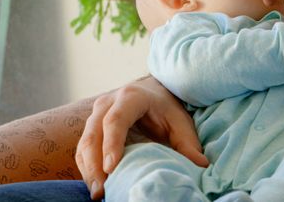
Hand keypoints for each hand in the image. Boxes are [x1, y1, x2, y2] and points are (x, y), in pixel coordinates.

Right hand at [75, 75, 208, 199]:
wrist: (153, 92)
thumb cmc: (167, 108)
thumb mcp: (180, 122)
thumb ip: (188, 144)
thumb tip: (201, 165)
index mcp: (131, 97)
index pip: (116, 120)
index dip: (112, 144)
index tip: (111, 168)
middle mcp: (108, 102)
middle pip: (94, 133)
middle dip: (95, 163)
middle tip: (102, 190)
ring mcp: (96, 114)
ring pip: (84, 142)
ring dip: (88, 169)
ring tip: (98, 193)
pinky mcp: (90, 127)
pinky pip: (82, 149)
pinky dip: (86, 168)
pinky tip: (95, 185)